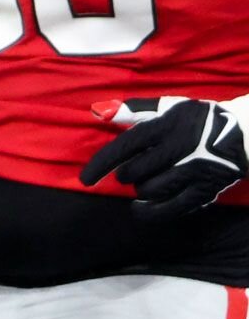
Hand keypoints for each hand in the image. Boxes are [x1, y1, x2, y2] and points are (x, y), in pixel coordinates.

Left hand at [81, 96, 247, 219]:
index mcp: (166, 126)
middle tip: (131, 172)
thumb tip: (99, 111)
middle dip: (126, 175)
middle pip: (136, 172)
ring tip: (145, 183)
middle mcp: (179, 149)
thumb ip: (133, 110)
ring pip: (151, 190)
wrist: (244, 133)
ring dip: (141, 190)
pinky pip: (172, 208)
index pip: (125, 146)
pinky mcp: (206, 190)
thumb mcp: (167, 107)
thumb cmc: (196, 119)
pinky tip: (141, 209)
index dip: (102, 164)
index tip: (85, 180)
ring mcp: (194, 171)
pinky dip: (151, 211)